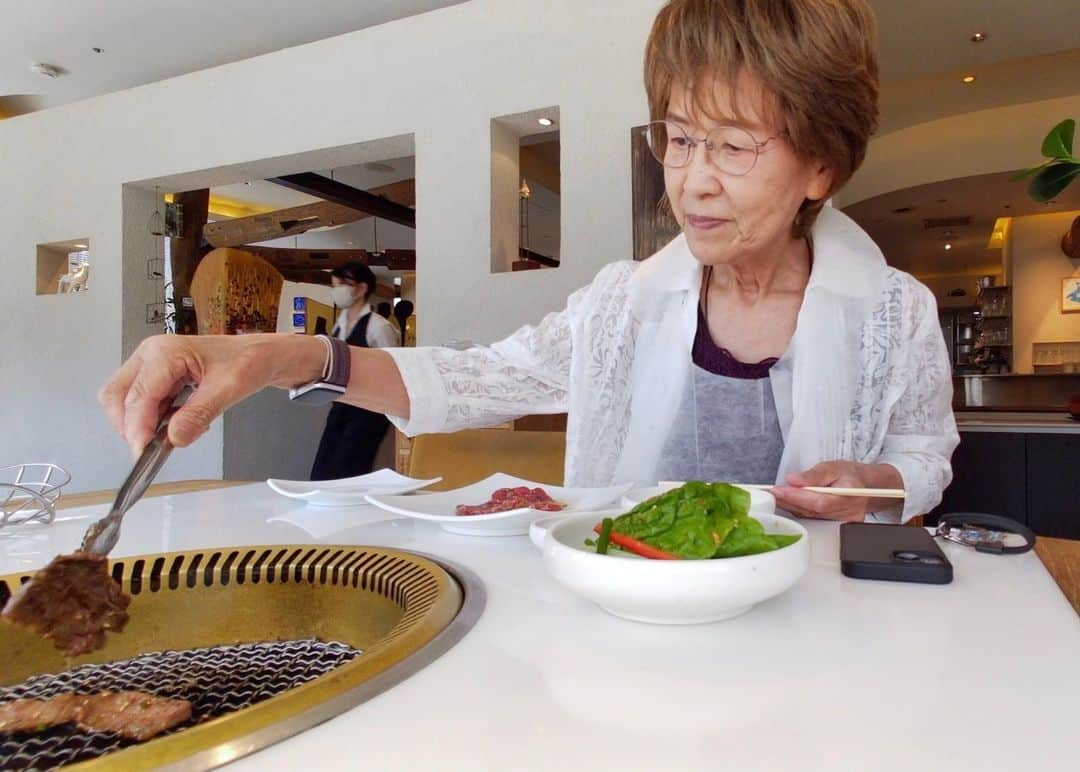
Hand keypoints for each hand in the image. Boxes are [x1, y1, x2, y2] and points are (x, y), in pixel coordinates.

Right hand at [99, 333, 322, 456]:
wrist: (259, 355)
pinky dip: (152, 419)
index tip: (142, 453)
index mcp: (165, 351)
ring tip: (178, 429)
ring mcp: (150, 365)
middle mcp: (150, 355)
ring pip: (124, 402)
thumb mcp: (228, 389)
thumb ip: (199, 414)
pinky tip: (178, 422)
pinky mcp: (155, 377)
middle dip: (131, 426)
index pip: (137, 396)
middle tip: (154, 448)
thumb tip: (174, 437)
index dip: (137, 428)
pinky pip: (141, 403)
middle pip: (117, 398)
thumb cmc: (247, 360)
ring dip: (143, 423)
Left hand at [770, 460, 901, 521]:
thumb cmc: (851, 475)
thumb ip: (814, 475)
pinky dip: (798, 509)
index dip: (796, 497)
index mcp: (847, 496)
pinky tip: (787, 501)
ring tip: (776, 494)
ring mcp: (840, 522)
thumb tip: (793, 480)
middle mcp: (844, 513)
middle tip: (770, 491)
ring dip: (790, 505)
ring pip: (809, 516)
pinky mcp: (834, 526)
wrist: (867, 486)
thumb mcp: (833, 467)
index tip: (777, 490)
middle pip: (810, 511)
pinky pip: (812, 519)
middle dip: (788, 500)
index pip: (817, 501)